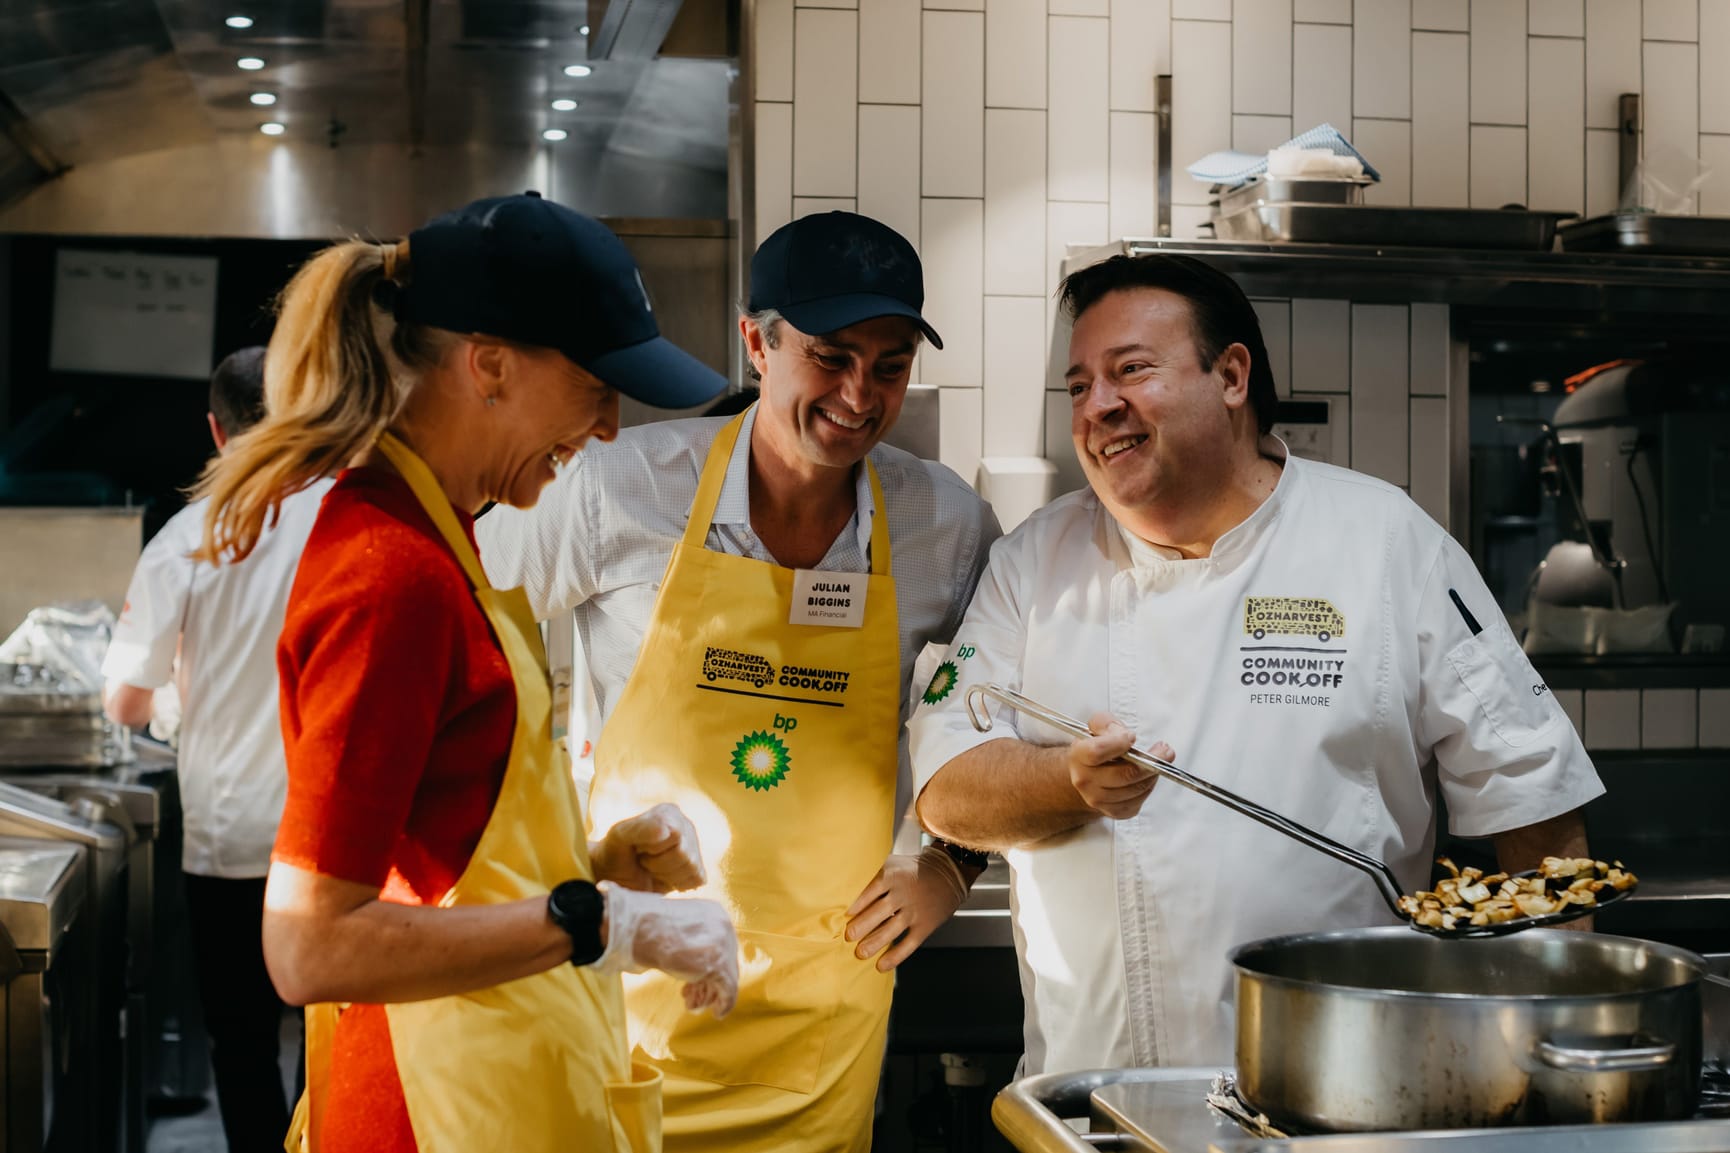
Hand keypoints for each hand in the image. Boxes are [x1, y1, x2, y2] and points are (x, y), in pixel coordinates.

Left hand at [590, 804, 705, 892]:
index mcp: (668, 813)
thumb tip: (667, 830)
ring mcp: (694, 848)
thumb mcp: (618, 837)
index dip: (655, 849)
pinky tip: (664, 878)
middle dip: (659, 865)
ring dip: (666, 876)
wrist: (616, 878)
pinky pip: (697, 880)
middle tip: (644, 861)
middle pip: (685, 854)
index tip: (638, 848)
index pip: (676, 834)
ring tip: (652, 869)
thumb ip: (639, 829)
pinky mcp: (697, 869)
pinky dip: (678, 884)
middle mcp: (686, 827)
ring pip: (692, 868)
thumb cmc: (615, 854)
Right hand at [595, 882, 738, 1017]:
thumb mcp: (676, 931)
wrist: (639, 929)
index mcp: (715, 913)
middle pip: (725, 962)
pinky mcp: (719, 963)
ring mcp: (723, 944)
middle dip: (708, 982)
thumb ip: (691, 941)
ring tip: (693, 1006)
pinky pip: (729, 989)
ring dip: (709, 994)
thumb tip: (698, 964)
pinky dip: (724, 1003)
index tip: (692, 982)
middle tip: (690, 995)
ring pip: (727, 977)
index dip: (707, 967)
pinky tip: (717, 1013)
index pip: (720, 946)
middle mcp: (724, 926)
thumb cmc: (648, 929)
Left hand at [843, 848, 969, 972]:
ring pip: (892, 930)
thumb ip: (872, 876)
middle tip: (848, 936)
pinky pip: (909, 944)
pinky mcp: (925, 925)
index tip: (843, 915)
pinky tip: (882, 965)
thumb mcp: (892, 864)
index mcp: (892, 875)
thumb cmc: (911, 870)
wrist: (948, 872)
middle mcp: (903, 893)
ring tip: (860, 953)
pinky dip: (896, 956)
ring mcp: (915, 910)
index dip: (856, 904)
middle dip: (862, 926)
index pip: (870, 890)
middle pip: (879, 911)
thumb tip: (843, 893)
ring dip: (875, 943)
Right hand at [1069, 713, 1167, 820]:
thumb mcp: (1096, 727)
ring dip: (1153, 774)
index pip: (1097, 751)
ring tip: (1158, 762)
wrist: (1087, 774)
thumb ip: (1107, 724)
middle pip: (1125, 774)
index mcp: (1078, 756)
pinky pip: (1139, 801)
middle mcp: (1085, 781)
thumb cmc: (1095, 746)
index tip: (1132, 736)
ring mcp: (1098, 799)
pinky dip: (1148, 787)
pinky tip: (1147, 776)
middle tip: (1166, 751)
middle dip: (1151, 762)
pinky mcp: (1113, 811)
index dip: (1118, 743)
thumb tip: (1125, 736)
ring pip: (1136, 788)